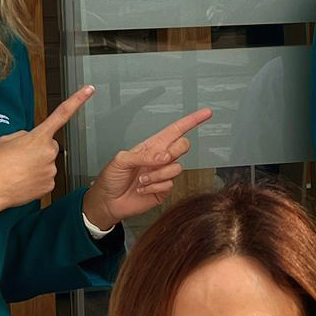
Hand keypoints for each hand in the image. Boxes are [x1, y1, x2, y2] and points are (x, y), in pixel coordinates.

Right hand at [0, 85, 95, 216]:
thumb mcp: (7, 139)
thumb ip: (25, 136)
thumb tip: (32, 141)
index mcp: (39, 136)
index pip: (62, 114)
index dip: (77, 100)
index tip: (89, 90)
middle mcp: (49, 152)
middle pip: (50, 146)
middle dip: (39, 149)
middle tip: (20, 157)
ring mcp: (51, 170)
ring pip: (47, 163)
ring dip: (36, 165)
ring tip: (19, 170)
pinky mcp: (49, 185)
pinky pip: (46, 178)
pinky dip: (36, 179)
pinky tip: (23, 180)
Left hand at [81, 106, 213, 231]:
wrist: (109, 201)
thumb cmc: (111, 178)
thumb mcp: (121, 160)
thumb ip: (142, 156)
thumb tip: (163, 157)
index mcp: (152, 146)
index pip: (176, 130)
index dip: (192, 121)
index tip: (206, 113)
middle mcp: (161, 158)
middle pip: (183, 146)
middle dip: (173, 152)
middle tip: (157, 160)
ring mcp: (163, 174)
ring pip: (176, 168)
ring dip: (156, 175)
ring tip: (140, 179)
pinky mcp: (164, 190)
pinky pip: (169, 185)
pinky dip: (153, 187)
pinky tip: (142, 188)